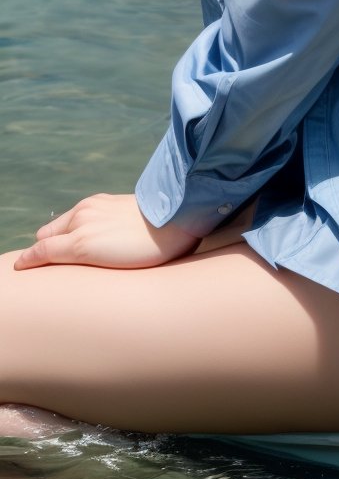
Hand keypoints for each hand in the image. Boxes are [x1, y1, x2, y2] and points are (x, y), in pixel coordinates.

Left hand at [13, 193, 200, 270]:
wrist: (178, 221)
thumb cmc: (167, 227)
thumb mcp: (138, 222)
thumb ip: (122, 228)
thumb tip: (126, 243)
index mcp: (98, 204)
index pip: (66, 223)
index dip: (57, 239)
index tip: (52, 252)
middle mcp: (85, 211)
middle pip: (51, 231)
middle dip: (47, 247)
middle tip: (48, 267)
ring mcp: (81, 226)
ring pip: (46, 242)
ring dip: (41, 256)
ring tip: (34, 273)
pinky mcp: (81, 246)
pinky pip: (44, 253)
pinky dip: (31, 260)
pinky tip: (21, 268)